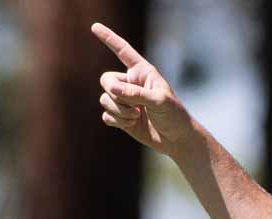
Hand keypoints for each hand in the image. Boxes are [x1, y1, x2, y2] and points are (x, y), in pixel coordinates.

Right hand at [92, 23, 190, 155]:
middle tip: (135, 106)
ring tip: (137, 116)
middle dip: (116, 94)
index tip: (95, 27)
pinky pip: (106, 115)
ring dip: (119, 111)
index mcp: (142, 72)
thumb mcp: (158, 101)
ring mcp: (124, 100)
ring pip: (105, 99)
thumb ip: (134, 93)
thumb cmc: (174, 115)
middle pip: (106, 79)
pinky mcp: (121, 117)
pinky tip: (132, 124)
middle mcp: (130, 83)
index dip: (109, 38)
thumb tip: (108, 87)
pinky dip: (117, 121)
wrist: (176, 140)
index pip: (122, 51)